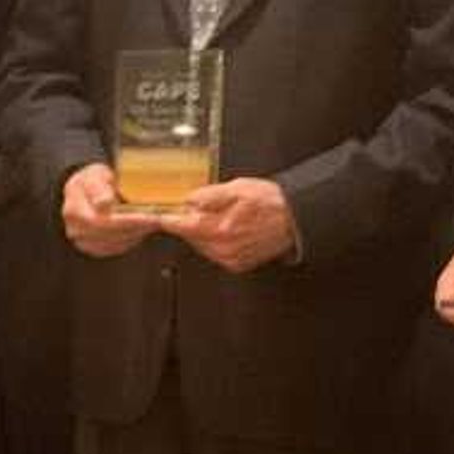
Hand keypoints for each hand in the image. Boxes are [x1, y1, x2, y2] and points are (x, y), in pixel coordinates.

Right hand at [61, 162, 149, 258]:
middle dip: (137, 227)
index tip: (149, 215)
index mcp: (74, 209)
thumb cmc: (93, 180)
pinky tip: (143, 228)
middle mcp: (75, 228)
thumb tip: (104, 203)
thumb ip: (98, 188)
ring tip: (154, 222)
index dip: (128, 220)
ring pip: (116, 243)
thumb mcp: (95, 175)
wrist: (85, 190)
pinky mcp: (93, 248)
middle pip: (112, 234)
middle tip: (158, 219)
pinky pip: (117, 247)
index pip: (103, 220)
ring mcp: (83, 241)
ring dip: (138, 233)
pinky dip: (133, 238)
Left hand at [173, 177, 296, 272]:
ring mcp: (230, 259)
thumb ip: (210, 195)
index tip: (158, 214)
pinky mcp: (237, 264)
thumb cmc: (271, 202)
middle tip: (194, 207)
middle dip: (188, 222)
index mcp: (220, 229)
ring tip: (218, 215)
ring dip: (202, 232)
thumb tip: (189, 200)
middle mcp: (223, 249)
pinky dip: (214, 242)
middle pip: (190, 237)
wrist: (295, 218)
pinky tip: (227, 228)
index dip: (168, 219)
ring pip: (201, 246)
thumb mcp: (238, 188)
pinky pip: (215, 253)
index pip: (182, 226)